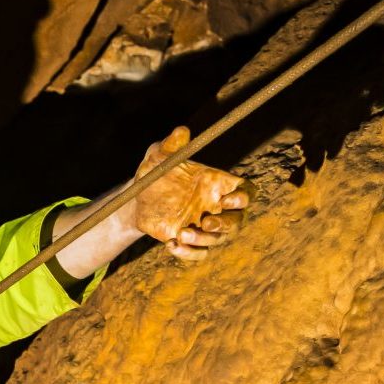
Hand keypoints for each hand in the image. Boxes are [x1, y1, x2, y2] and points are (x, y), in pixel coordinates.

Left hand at [132, 126, 251, 260]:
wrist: (137, 199)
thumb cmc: (156, 173)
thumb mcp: (159, 157)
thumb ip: (171, 144)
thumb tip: (181, 130)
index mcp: (218, 185)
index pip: (246, 193)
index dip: (243, 198)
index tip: (226, 199)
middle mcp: (217, 208)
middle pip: (237, 221)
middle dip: (225, 224)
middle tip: (206, 221)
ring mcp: (204, 227)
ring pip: (218, 240)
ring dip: (204, 240)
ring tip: (182, 233)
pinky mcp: (190, 241)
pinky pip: (198, 253)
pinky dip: (188, 253)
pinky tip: (172, 245)